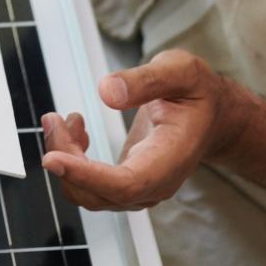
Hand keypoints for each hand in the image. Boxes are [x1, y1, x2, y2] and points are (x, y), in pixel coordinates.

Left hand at [39, 50, 243, 210]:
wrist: (212, 117)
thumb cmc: (198, 94)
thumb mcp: (181, 71)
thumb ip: (146, 80)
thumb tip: (106, 93)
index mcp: (172, 159)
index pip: (126, 183)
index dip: (87, 175)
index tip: (53, 158)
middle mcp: (155, 185)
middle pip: (99, 193)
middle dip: (66, 159)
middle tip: (53, 119)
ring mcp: (139, 190)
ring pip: (88, 193)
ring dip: (65, 158)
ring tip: (61, 119)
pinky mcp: (125, 185)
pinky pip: (89, 186)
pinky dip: (72, 161)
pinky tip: (75, 130)